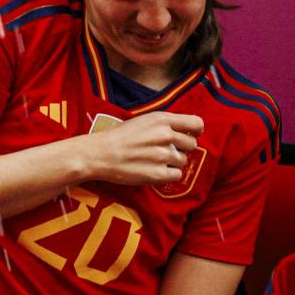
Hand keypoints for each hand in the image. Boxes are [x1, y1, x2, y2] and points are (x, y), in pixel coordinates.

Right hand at [72, 110, 203, 187]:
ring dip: (173, 163)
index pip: (196, 123)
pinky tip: (154, 171)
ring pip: (183, 161)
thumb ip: (164, 123)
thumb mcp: (143, 120)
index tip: (189, 136)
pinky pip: (176, 176)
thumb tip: (184, 130)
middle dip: (181, 149)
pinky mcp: (158, 173)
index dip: (195, 131)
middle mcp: (166, 136)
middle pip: (192, 145)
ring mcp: (163, 155)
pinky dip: (168, 175)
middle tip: (165, 152)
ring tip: (154, 162)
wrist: (99, 154)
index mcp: (162, 119)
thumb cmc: (118, 137)